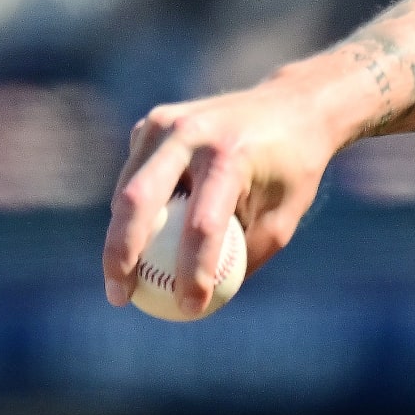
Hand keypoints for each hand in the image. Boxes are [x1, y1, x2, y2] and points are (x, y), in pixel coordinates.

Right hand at [105, 66, 354, 314]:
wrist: (295, 106)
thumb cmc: (292, 171)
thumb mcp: (282, 218)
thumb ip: (243, 258)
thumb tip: (202, 305)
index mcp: (231, 156)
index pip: (202, 225)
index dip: (193, 272)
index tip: (190, 308)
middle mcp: (192, 133)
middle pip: (138, 201)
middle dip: (120, 255)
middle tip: (120, 297)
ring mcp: (166, 122)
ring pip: (127, 190)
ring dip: (120, 238)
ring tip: (123, 281)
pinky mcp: (153, 122)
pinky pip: (134, 175)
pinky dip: (133, 211)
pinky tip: (140, 241)